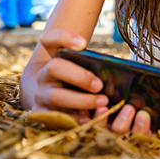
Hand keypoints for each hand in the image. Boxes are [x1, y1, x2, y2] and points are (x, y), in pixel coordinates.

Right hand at [32, 29, 150, 133]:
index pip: (51, 40)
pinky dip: (75, 120)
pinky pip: (56, 119)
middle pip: (54, 67)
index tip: (83, 44)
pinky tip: (89, 120)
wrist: (58, 105)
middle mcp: (45, 75)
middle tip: (100, 85)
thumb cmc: (80, 85)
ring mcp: (42, 95)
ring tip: (102, 102)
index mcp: (55, 58)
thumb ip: (95, 65)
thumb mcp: (86, 71)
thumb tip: (118, 68)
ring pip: (55, 96)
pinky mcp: (44, 116)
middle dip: (80, 76)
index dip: (64, 38)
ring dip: (81, 100)